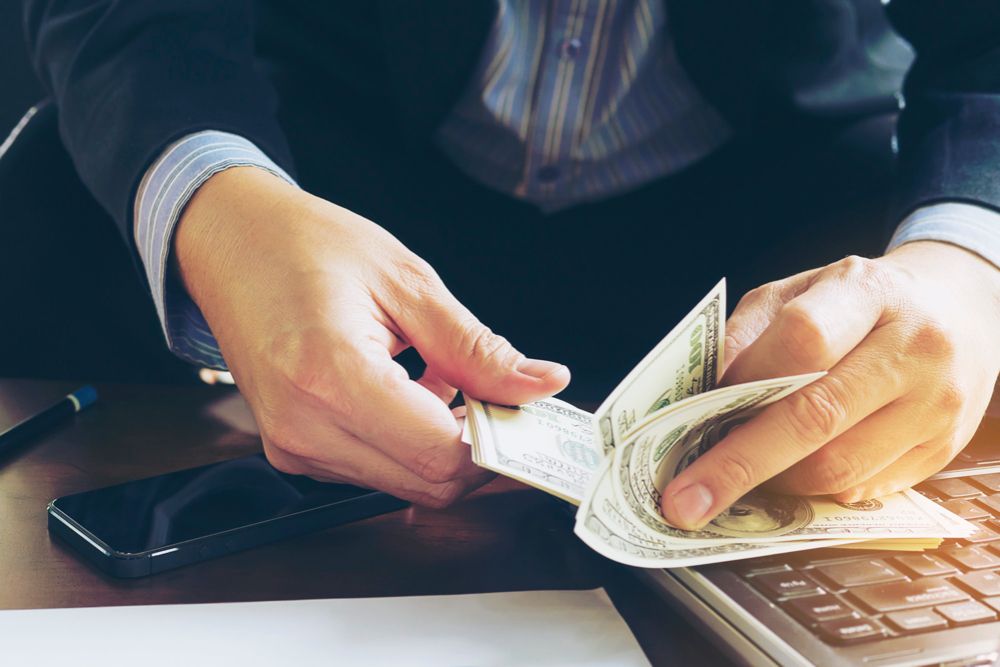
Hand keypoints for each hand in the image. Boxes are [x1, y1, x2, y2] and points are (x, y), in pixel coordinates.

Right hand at [175, 167, 568, 506]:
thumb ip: (476, 347)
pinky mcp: (293, 450)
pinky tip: (413, 390)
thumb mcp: (407, 281)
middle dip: (480, 450)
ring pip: (405, 482)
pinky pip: (375, 469)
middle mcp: (303, 425)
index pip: (440, 454)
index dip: (500, 443)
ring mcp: (293, 445)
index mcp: (329, 374)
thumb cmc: (305, 246)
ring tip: (448, 380)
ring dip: (445, 445)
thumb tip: (540, 384)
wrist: (230, 243)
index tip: (531, 416)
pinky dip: (411, 442)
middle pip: (428, 482)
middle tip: (505, 399)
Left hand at [661, 242, 999, 529]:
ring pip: (839, 467)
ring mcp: (936, 402)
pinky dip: (814, 491)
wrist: (958, 309)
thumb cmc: (858, 302)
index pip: (803, 340)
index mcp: (868, 291)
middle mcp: (914, 346)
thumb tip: (703, 396)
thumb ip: (748, 334)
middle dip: (740, 465)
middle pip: (817, 417)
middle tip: (686, 502)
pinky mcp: (943, 449)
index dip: (745, 384)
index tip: (695, 419)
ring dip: (776, 482)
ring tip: (742, 476)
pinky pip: (863, 488)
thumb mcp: (799, 291)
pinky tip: (790, 477)